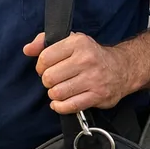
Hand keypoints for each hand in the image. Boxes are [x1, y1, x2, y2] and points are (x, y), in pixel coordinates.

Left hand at [23, 32, 137, 112]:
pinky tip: (60, 102)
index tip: (45, 68)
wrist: (122, 68)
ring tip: (59, 89)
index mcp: (78, 43)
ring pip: (58, 93)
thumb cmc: (91, 55)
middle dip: (47, 81)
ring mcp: (93, 79)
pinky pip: (70, 106)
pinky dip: (60, 107)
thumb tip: (27, 49)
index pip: (45, 58)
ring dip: (54, 94)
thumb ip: (45, 42)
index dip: (40, 66)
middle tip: (54, 80)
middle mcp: (86, 60)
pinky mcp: (98, 96)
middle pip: (49, 77)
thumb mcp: (70, 41)